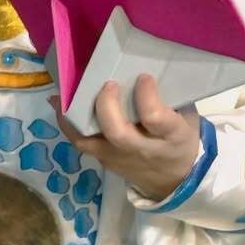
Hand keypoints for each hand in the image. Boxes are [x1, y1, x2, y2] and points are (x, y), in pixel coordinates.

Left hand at [55, 75, 199, 201]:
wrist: (176, 179)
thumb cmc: (180, 139)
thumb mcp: (185, 118)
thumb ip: (168, 97)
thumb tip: (143, 64)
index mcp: (170, 136)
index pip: (155, 118)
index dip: (146, 95)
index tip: (143, 77)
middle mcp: (142, 150)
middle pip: (117, 132)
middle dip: (107, 105)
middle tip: (109, 84)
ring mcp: (120, 158)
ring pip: (89, 142)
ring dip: (74, 117)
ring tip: (64, 94)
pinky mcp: (105, 161)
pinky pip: (82, 144)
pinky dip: (68, 124)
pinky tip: (58, 104)